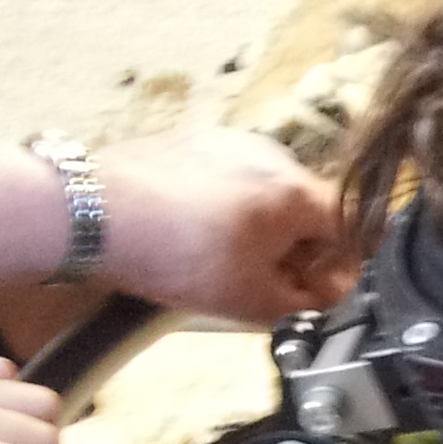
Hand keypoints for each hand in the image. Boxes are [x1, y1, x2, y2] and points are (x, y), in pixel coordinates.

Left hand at [94, 128, 354, 321]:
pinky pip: (225, 180)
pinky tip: (193, 235)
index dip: (338, 271)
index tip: (313, 295)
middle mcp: (270, 154)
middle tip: (267, 285)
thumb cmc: (176, 255)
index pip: (351, 231)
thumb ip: (303, 304)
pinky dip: (223, 209)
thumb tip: (318, 297)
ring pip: (265, 194)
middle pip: (307, 210)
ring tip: (223, 262)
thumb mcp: (252, 302)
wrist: (91, 213)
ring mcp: (226, 141)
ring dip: (259, 230)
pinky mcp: (187, 139)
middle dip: (296, 251)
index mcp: (297, 191)